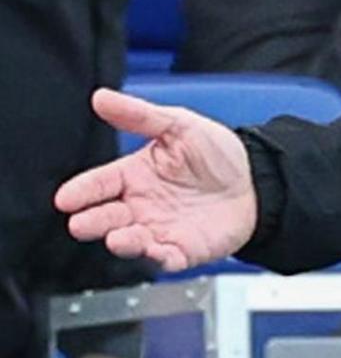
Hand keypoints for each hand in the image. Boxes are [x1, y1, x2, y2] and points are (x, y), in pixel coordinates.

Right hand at [55, 89, 256, 271]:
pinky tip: (155, 252)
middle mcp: (140, 206)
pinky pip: (165, 259)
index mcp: (134, 176)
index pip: (99, 184)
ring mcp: (158, 230)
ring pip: (130, 241)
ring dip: (121, 241)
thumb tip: (101, 97)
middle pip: (106, 217)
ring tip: (117, 237)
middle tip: (81, 223)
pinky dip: (158, 259)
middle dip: (92, 222)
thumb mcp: (180, 126)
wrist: (258, 181)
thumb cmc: (217, 154)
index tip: (66, 198)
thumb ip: (140, 115)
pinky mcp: (182, 250)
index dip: (81, 192)